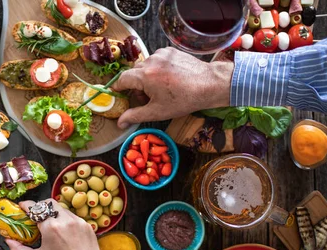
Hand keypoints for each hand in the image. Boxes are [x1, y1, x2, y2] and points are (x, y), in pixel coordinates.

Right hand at [6, 200, 103, 249]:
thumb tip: (8, 240)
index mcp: (51, 227)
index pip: (35, 207)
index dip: (26, 205)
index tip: (21, 208)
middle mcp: (65, 220)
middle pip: (49, 203)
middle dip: (40, 207)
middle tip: (34, 217)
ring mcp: (78, 221)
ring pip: (61, 209)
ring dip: (53, 213)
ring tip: (48, 226)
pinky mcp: (87, 226)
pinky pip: (72, 217)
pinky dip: (64, 220)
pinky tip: (62, 233)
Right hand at [112, 47, 233, 126]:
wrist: (209, 84)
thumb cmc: (183, 100)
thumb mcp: (157, 112)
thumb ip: (135, 115)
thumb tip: (119, 122)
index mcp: (145, 76)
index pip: (122, 79)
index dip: (118, 88)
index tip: (117, 94)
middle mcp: (151, 60)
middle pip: (134, 72)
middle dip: (136, 85)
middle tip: (147, 97)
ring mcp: (162, 53)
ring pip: (145, 65)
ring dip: (147, 76)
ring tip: (160, 88)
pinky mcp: (171, 51)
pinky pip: (157, 59)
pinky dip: (157, 69)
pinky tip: (168, 78)